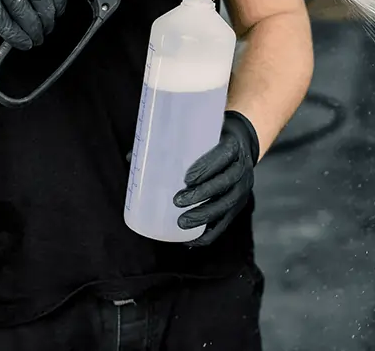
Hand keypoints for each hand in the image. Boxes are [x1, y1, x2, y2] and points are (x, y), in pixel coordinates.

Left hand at [174, 111, 259, 246]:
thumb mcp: (199, 134)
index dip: (207, 166)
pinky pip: (226, 222)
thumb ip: (170, 143)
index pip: (224, 155)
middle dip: (202, 194)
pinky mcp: (239, 204)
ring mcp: (242, 188)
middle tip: (177, 201)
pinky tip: (193, 240)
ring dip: (205, 215)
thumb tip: (131, 157)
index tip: (186, 177)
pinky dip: (210, 233)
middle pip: (225, 182)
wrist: (241, 144)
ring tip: (181, 223)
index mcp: (233, 146)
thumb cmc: (211, 139)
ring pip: (227, 204)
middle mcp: (242, 168)